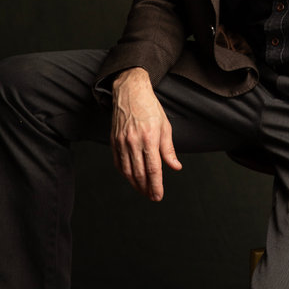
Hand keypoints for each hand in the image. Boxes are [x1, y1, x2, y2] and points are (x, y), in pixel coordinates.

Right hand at [111, 67, 181, 200]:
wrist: (130, 92)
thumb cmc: (150, 107)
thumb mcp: (165, 126)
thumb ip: (168, 149)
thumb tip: (175, 167)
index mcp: (149, 138)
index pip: (153, 169)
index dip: (156, 185)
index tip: (158, 196)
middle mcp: (133, 142)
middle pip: (139, 173)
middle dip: (146, 189)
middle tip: (152, 196)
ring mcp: (121, 142)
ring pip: (127, 171)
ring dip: (135, 184)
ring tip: (143, 191)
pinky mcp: (113, 141)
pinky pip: (118, 163)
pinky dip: (124, 174)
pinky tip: (131, 178)